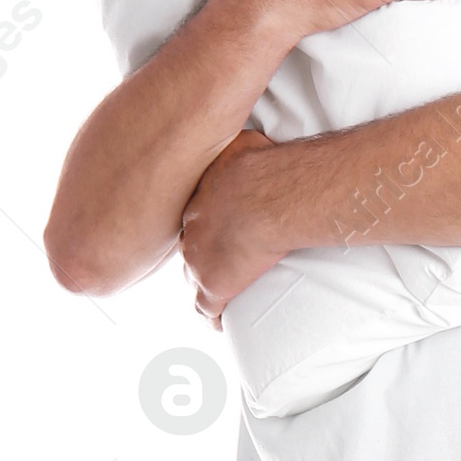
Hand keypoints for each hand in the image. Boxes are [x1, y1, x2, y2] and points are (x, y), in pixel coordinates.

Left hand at [177, 131, 279, 324]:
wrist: (272, 198)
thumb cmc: (266, 166)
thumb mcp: (245, 140)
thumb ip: (237, 142)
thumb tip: (248, 137)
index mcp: (195, 200)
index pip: (192, 218)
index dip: (206, 224)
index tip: (218, 226)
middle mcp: (189, 231)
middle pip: (190, 247)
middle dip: (202, 252)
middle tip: (223, 256)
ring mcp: (198, 262)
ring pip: (195, 278)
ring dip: (206, 284)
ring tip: (223, 290)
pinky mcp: (214, 287)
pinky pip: (207, 310)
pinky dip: (213, 318)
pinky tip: (221, 323)